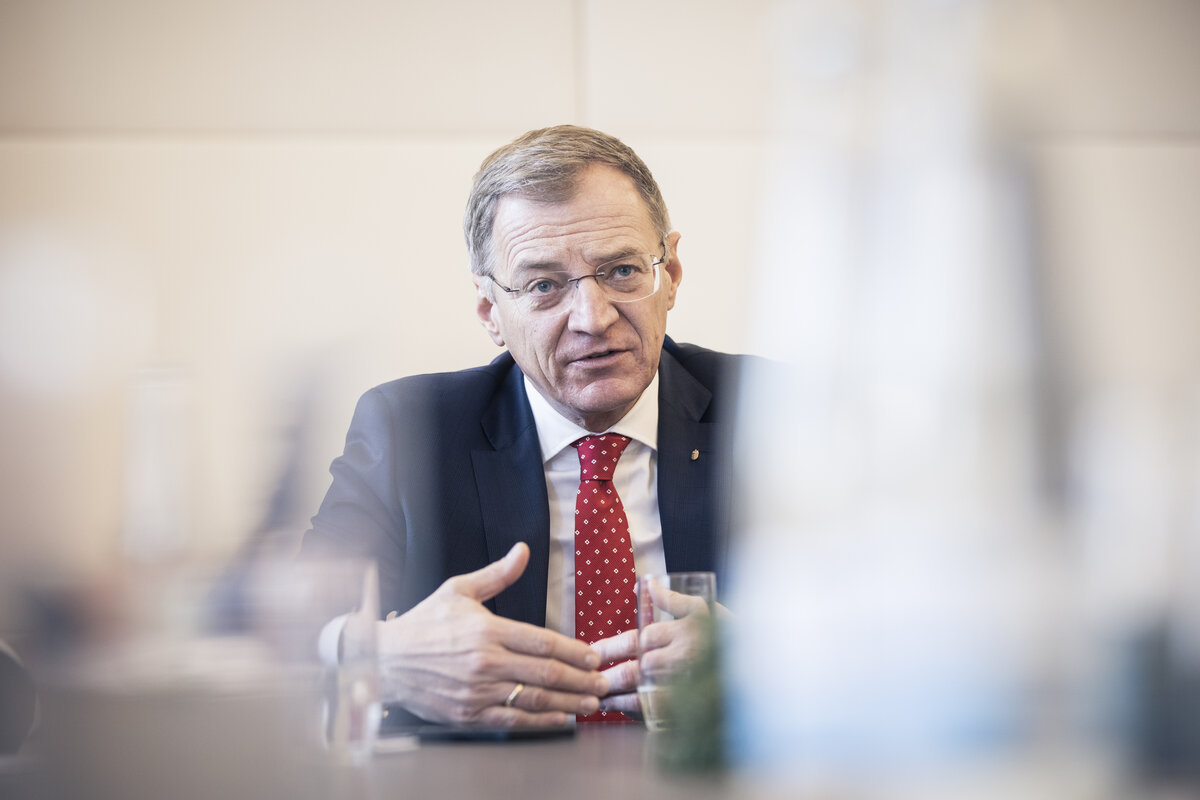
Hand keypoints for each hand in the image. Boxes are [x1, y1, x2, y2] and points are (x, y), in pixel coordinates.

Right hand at [377, 542, 607, 726]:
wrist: (384, 661)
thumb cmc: (423, 624)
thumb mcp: (458, 590)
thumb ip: (497, 575)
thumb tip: (523, 550)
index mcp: (487, 629)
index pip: (542, 642)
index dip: (573, 651)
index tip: (593, 656)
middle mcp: (485, 661)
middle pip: (545, 673)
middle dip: (580, 680)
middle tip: (604, 684)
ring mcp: (477, 691)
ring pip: (534, 699)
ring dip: (568, 703)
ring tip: (590, 703)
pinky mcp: (468, 714)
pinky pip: (512, 719)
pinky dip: (540, 722)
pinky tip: (560, 719)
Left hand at [590, 582, 729, 715]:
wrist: (760, 666)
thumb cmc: (730, 634)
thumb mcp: (703, 609)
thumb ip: (673, 599)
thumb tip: (648, 584)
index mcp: (682, 631)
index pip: (636, 640)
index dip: (610, 647)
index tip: (594, 652)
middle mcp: (683, 658)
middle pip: (635, 669)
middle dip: (609, 676)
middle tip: (589, 679)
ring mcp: (688, 684)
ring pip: (642, 692)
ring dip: (617, 697)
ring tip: (599, 699)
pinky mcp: (693, 706)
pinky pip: (659, 712)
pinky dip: (638, 712)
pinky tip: (625, 711)